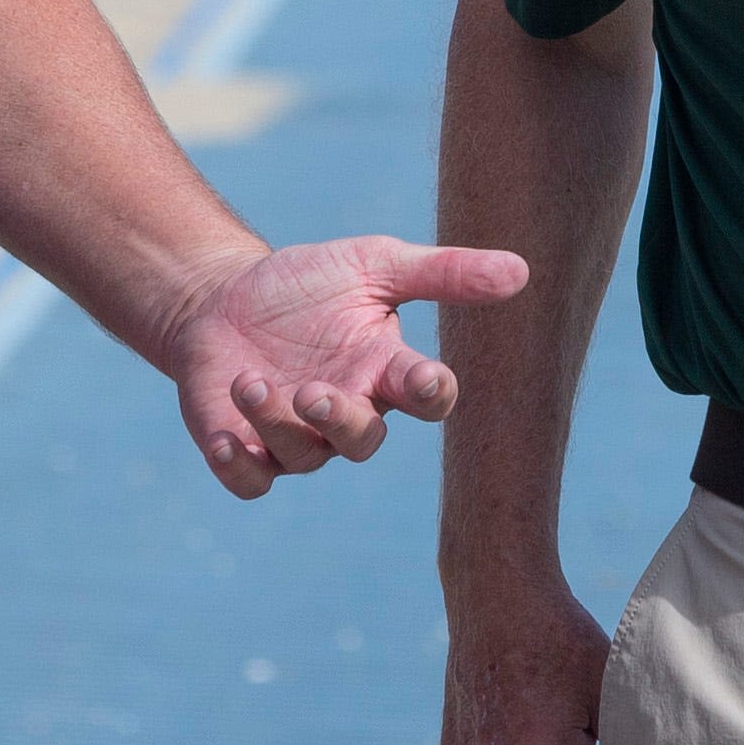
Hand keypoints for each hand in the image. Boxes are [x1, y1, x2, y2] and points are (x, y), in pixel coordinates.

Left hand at [163, 232, 529, 499]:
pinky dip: (238, 468)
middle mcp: (347, 411)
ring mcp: (296, 437)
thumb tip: (523, 271)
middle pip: (362, 441)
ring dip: (276, 423)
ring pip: (302, 456)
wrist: (220, 296)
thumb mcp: (375, 264)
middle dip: (341, 420)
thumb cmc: (307, 284)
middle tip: (312, 391)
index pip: (425, 396)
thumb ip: (443, 272)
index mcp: (385, 370)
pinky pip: (252, 481)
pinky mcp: (245, 449)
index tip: (422, 377)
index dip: (430, 393)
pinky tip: (222, 440)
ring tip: (249, 382)